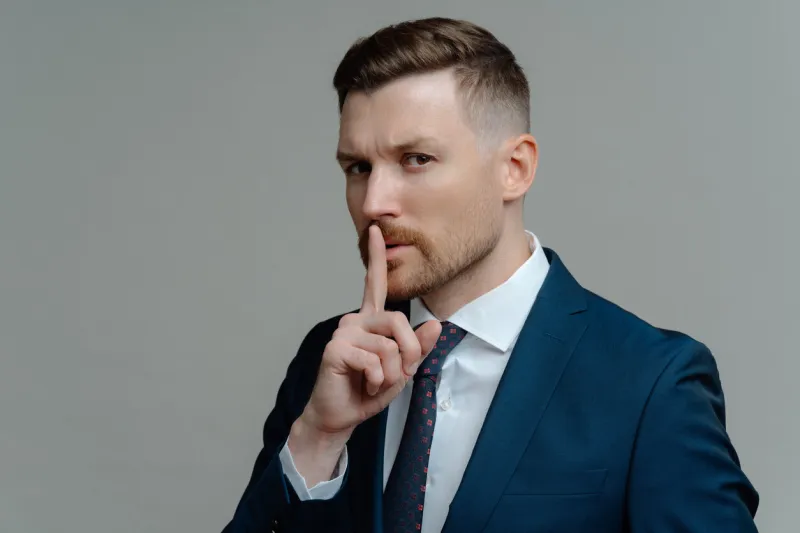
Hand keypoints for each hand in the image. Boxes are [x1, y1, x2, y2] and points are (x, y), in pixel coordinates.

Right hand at [287, 226, 440, 484]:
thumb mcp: (403, 370)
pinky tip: (364, 386)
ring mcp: (344, 332)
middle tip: (397, 376)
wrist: (341, 416)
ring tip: (375, 383)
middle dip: (408, 355)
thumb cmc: (368, 391)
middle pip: (398, 321)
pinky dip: (377, 381)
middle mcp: (356, 320)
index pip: (374, 284)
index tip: (376, 230)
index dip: (376, 257)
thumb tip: (436, 324)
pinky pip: (373, 360)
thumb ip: (419, 348)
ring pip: (388, 346)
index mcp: (371, 321)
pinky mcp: (336, 348)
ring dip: (391, 374)